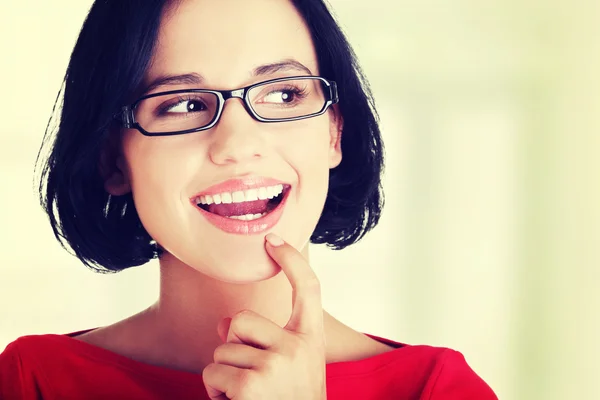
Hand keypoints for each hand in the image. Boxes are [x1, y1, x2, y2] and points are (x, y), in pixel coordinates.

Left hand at [202, 233, 326, 399]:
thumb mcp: (294, 369)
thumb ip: (270, 342)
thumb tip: (224, 324)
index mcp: (310, 340)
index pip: (308, 289)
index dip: (292, 261)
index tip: (274, 240)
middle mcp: (297, 347)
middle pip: (240, 321)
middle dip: (231, 344)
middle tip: (249, 374)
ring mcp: (275, 365)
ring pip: (222, 351)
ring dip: (223, 375)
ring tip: (246, 397)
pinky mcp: (251, 384)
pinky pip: (212, 373)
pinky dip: (215, 393)